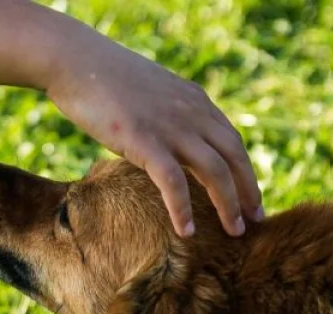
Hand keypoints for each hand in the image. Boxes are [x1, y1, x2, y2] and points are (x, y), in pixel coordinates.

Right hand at [45, 38, 262, 237]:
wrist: (76, 62)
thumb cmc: (104, 80)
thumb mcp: (151, 93)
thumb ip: (169, 114)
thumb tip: (168, 139)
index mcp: (195, 101)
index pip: (232, 140)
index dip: (245, 170)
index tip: (250, 196)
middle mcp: (191, 113)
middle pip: (234, 157)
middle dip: (248, 191)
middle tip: (256, 219)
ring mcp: (170, 127)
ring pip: (215, 171)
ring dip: (228, 205)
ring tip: (235, 232)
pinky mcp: (145, 141)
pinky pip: (174, 182)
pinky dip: (183, 210)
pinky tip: (187, 232)